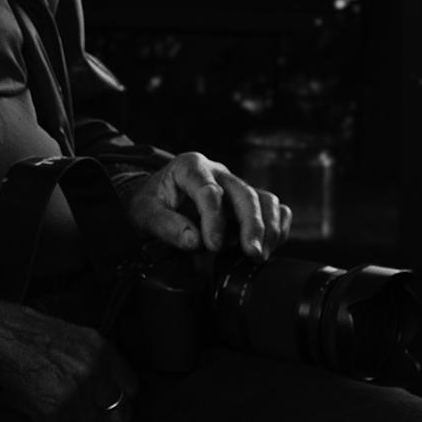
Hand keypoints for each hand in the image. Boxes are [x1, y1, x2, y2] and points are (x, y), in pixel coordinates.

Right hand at [0, 295, 136, 421]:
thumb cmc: (21, 331)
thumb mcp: (68, 334)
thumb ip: (93, 359)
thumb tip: (105, 385)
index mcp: (99, 349)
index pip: (130, 386)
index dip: (119, 395)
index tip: (111, 400)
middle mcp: (93, 372)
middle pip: (119, 411)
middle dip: (105, 414)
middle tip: (91, 412)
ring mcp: (75, 395)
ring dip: (81, 420)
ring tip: (63, 408)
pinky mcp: (55, 414)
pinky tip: (46, 410)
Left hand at [126, 152, 292, 260]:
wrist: (155, 198)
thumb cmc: (150, 203)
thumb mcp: (143, 212)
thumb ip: (165, 225)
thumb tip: (194, 241)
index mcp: (190, 167)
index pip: (209, 191)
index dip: (213, 220)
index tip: (213, 246)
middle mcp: (218, 173)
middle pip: (244, 194)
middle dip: (251, 225)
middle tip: (252, 254)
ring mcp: (236, 186)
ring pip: (265, 199)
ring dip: (268, 228)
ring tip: (260, 255)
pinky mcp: (248, 201)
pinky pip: (274, 208)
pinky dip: (278, 226)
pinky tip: (270, 245)